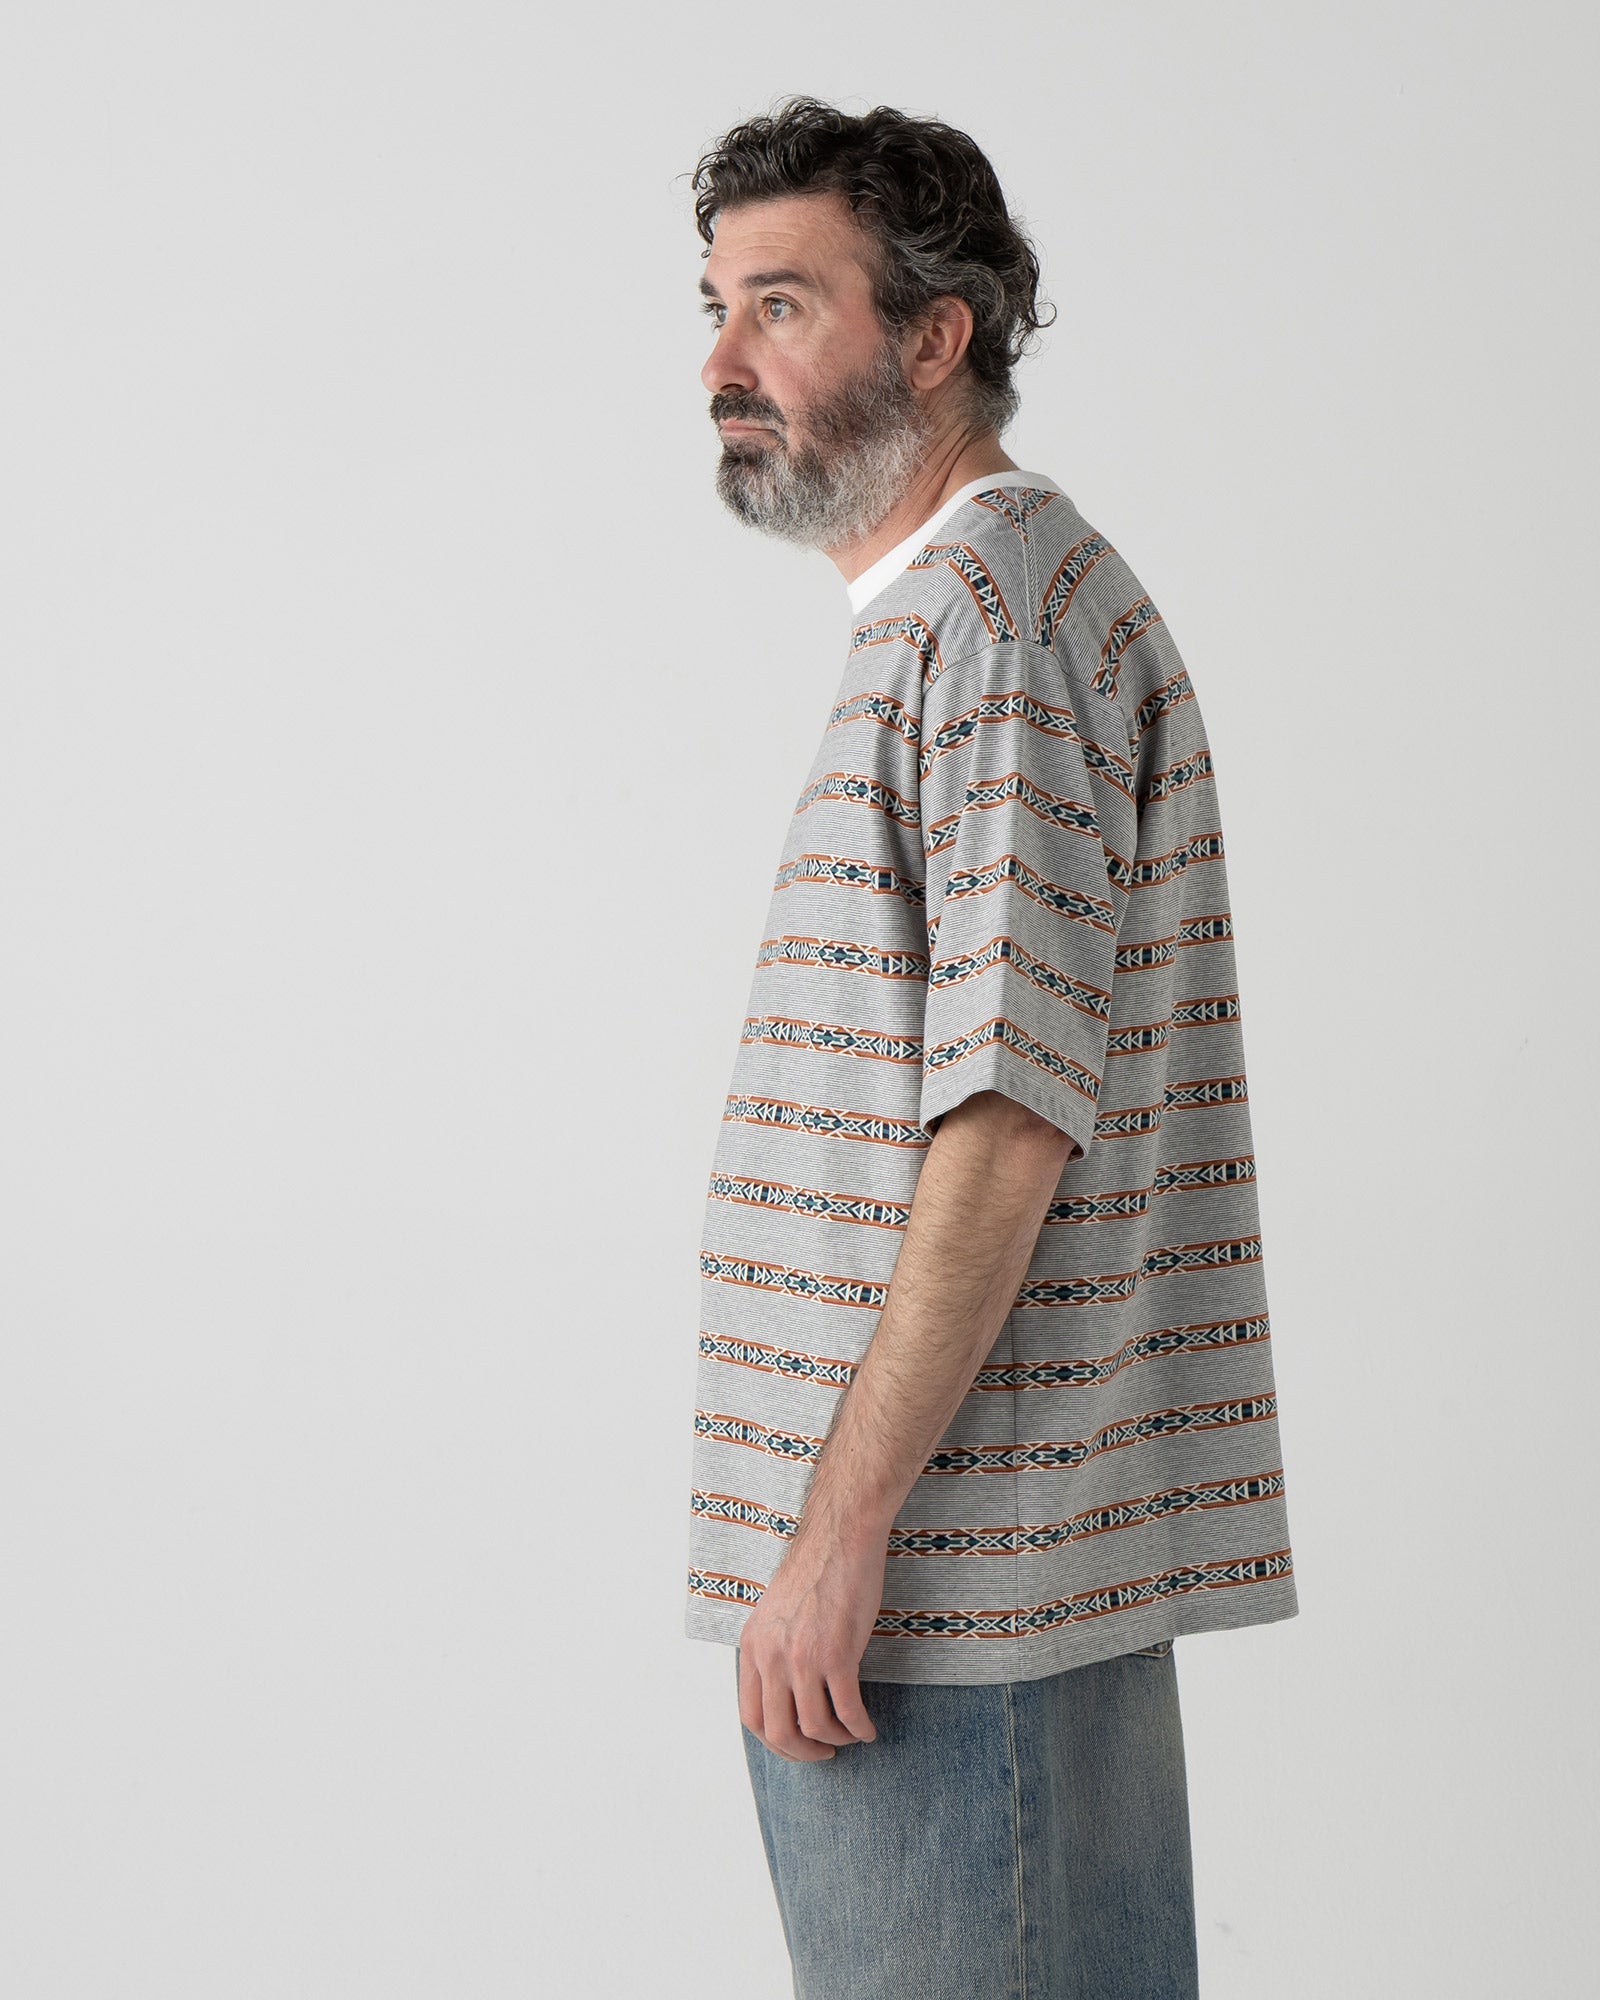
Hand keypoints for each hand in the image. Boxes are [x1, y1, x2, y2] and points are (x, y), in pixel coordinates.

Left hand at [737, 1530, 886, 1760]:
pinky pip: (846, 1710)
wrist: (840, 1537)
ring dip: (835, 1740)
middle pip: (777, 1731)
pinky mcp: (836, 1654)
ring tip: (851, 1735)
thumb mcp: (776, 1613)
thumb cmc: (817, 1571)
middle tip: (825, 1752)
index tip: (796, 1744)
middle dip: (803, 1752)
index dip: (773, 1741)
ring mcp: (802, 1657)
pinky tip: (868, 1728)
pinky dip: (859, 1727)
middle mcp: (771, 1656)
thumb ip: (773, 1650)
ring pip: (814, 1726)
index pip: (749, 1715)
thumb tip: (785, 1693)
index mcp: (752, 1646)